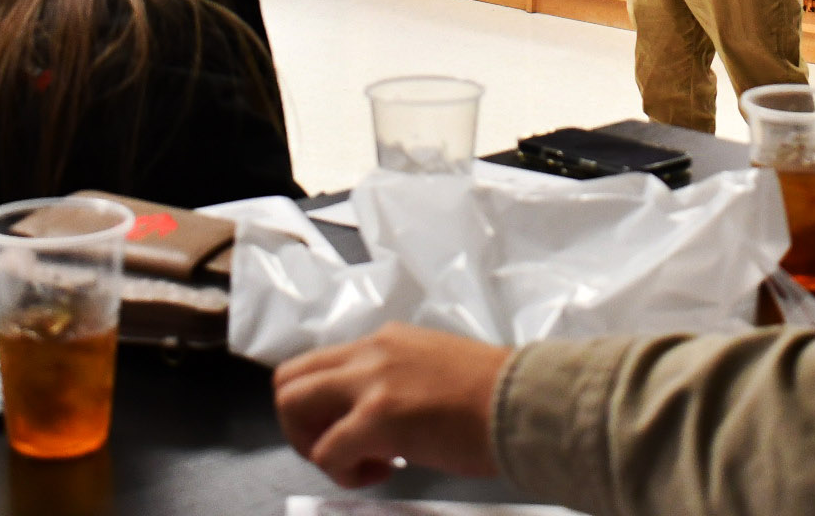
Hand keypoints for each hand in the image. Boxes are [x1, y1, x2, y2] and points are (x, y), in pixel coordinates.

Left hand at [273, 323, 506, 488]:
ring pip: (291, 404)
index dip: (320, 406)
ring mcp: (371, 382)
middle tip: (336, 450)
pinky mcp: (379, 417)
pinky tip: (382, 472)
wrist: (527, 402)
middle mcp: (370, 352)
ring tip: (357, 463)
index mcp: (384, 341)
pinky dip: (342, 472)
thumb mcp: (436, 368)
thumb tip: (384, 414)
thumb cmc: (498, 395)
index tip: (350, 430)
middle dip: (300, 425)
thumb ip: (399, 380)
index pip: (319, 364)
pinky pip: (327, 450)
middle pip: (288, 379)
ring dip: (312, 444)